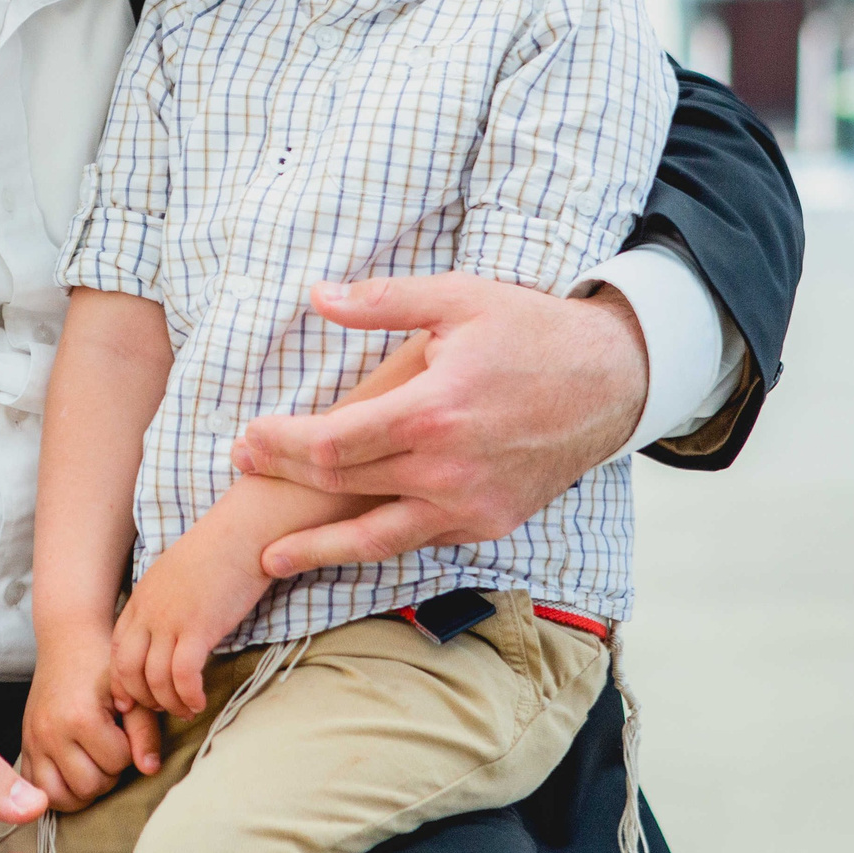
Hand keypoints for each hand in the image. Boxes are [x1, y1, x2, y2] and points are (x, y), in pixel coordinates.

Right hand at [21, 632, 162, 811]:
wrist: (68, 641)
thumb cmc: (102, 663)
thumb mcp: (129, 692)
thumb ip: (144, 732)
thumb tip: (150, 770)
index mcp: (79, 717)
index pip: (117, 763)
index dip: (129, 749)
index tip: (123, 728)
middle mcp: (50, 733)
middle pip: (89, 786)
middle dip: (108, 771)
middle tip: (110, 746)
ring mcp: (33, 741)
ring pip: (60, 797)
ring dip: (82, 787)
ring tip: (93, 762)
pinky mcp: (24, 746)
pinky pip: (36, 787)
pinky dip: (55, 789)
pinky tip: (72, 772)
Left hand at [110, 513, 273, 717]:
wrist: (243, 532)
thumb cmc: (219, 552)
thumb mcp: (176, 575)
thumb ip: (165, 603)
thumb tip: (170, 633)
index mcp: (142, 598)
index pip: (118, 650)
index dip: (122, 681)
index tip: (133, 701)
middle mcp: (149, 611)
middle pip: (128, 670)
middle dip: (142, 699)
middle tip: (163, 710)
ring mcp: (171, 620)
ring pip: (154, 679)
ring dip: (170, 703)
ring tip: (187, 710)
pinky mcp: (198, 628)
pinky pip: (183, 676)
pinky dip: (189, 695)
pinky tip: (200, 701)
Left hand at [230, 272, 644, 577]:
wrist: (610, 383)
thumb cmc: (529, 332)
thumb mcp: (458, 297)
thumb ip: (382, 301)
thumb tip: (316, 296)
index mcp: (434, 411)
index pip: (335, 442)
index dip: (283, 444)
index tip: (249, 436)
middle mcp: (448, 469)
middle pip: (344, 486)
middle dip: (286, 478)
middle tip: (243, 468)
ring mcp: (470, 505)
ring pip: (376, 536)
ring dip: (318, 546)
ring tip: (272, 557)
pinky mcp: (488, 524)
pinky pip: (418, 538)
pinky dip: (376, 542)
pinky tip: (344, 541)